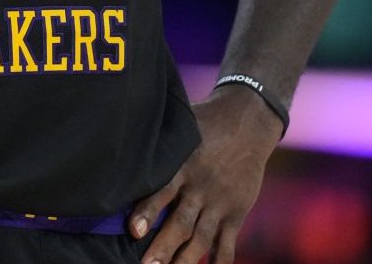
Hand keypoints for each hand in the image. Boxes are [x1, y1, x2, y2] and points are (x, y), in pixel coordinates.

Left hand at [128, 85, 284, 263]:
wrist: (249, 121)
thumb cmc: (206, 123)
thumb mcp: (182, 127)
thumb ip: (158, 143)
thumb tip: (121, 142)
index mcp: (184, 166)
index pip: (163, 190)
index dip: (148, 211)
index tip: (134, 230)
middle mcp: (201, 188)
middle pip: (181, 223)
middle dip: (163, 247)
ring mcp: (220, 203)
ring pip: (201, 238)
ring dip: (185, 260)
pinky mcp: (236, 212)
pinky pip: (227, 243)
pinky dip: (220, 261)